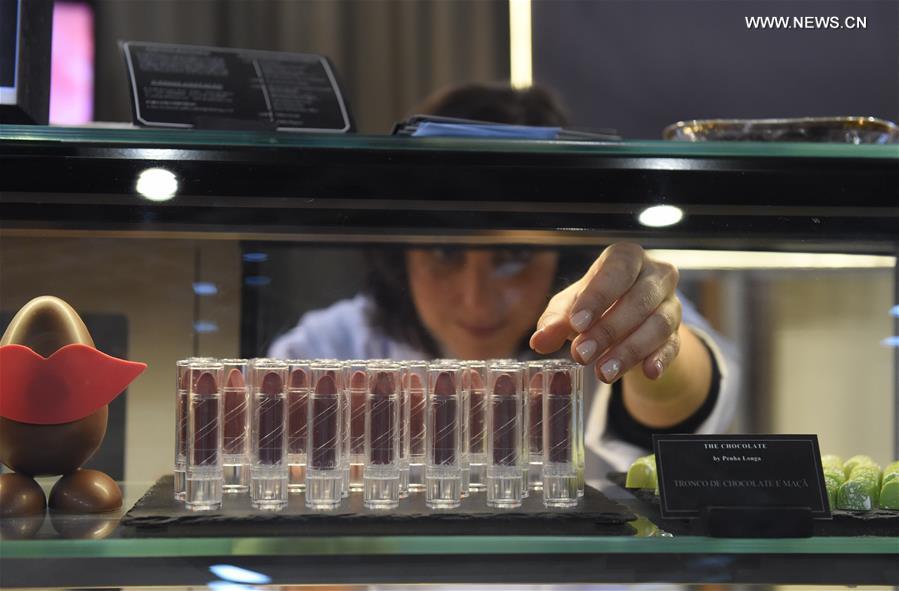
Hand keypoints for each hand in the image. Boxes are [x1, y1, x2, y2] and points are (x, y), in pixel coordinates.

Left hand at [529, 243, 680, 382]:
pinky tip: (648, 373)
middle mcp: (655, 275)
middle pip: (639, 299)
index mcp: (626, 258)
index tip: (577, 323)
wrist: (625, 323)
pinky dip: (661, 359)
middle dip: (608, 330)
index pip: (617, 270)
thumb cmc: (595, 305)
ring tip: (603, 372)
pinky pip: (674, 345)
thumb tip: (539, 341)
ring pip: (658, 324)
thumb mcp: (571, 308)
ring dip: (629, 350)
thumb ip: (555, 321)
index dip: (597, 297)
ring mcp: (671, 304)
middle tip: (581, 355)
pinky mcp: (678, 333)